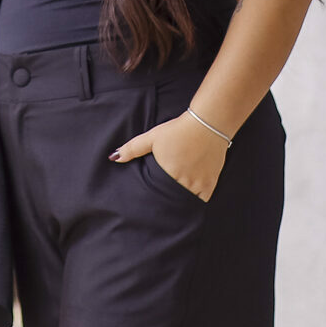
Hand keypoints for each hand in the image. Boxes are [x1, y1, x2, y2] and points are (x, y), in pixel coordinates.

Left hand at [110, 111, 229, 201]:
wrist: (207, 123)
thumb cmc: (178, 130)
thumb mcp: (152, 137)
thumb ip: (132, 148)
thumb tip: (114, 158)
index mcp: (168, 173)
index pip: (157, 194)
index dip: (153, 199)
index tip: (148, 201)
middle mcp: (184, 181)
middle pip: (171, 199)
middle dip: (165, 201)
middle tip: (161, 203)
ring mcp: (199, 183)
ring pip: (187, 201)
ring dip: (180, 200)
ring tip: (175, 199)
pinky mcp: (211, 182)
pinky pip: (203, 199)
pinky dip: (197, 198)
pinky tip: (191, 195)